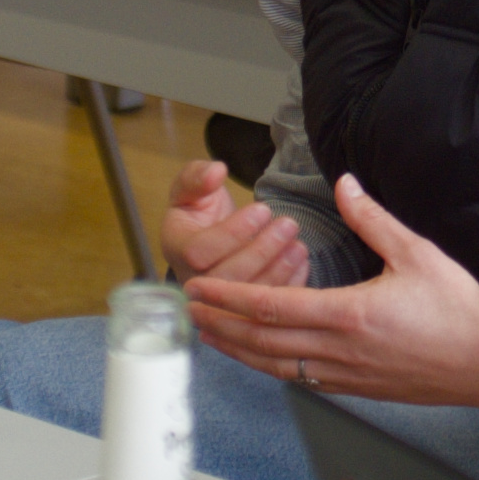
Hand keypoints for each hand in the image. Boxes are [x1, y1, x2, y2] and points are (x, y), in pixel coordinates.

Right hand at [161, 157, 312, 292]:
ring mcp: (218, 300)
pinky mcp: (241, 308)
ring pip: (248, 295)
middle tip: (289, 225)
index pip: (199, 251)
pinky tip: (302, 263)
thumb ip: (197, 177)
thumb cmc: (199, 212)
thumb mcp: (190, 189)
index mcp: (176, 250)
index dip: (232, 233)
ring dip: (278, 269)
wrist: (208, 236)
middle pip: (227, 277)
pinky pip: (265, 306)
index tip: (262, 210)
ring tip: (299, 244)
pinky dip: (287, 285)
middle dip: (261, 251)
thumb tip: (216, 171)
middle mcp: (194, 281)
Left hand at [188, 173, 478, 409]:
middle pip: (261, 341)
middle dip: (220, 325)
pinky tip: (258, 356)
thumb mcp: (416, 252)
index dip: (229, 298)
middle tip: (188, 312)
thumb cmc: (458, 311)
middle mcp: (339, 351)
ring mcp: (345, 375)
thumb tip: (344, 184)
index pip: (271, 307)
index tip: (200, 288)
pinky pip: (300, 379)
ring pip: (275, 366)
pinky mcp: (355, 388)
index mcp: (349, 315)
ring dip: (237, 350)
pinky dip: (270, 366)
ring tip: (210, 334)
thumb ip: (372, 219)